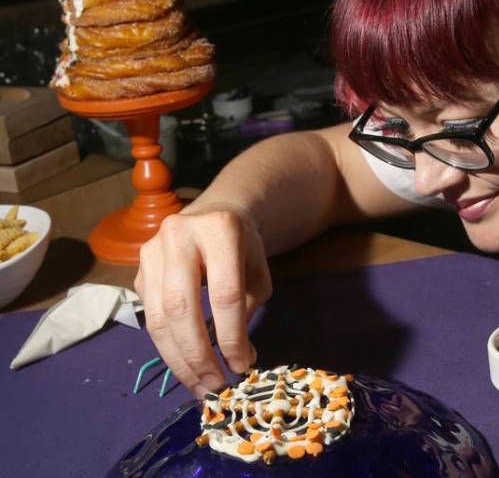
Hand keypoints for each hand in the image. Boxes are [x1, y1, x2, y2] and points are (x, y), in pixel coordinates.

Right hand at [134, 203, 271, 397]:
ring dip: (179, 359)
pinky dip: (168, 347)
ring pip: (158, 317)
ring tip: (200, 386)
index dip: (231, 335)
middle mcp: (179, 236)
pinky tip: (186, 366)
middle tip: (215, 385)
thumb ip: (250, 310)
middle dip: (198, 354)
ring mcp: (151, 252)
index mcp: (219, 230)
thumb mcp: (257, 271)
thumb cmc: (241, 248)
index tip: (242, 366)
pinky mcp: (138, 270)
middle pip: (182, 308)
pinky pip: (150, 317)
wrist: (213, 216)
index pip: (224, 293)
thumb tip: (240, 362)